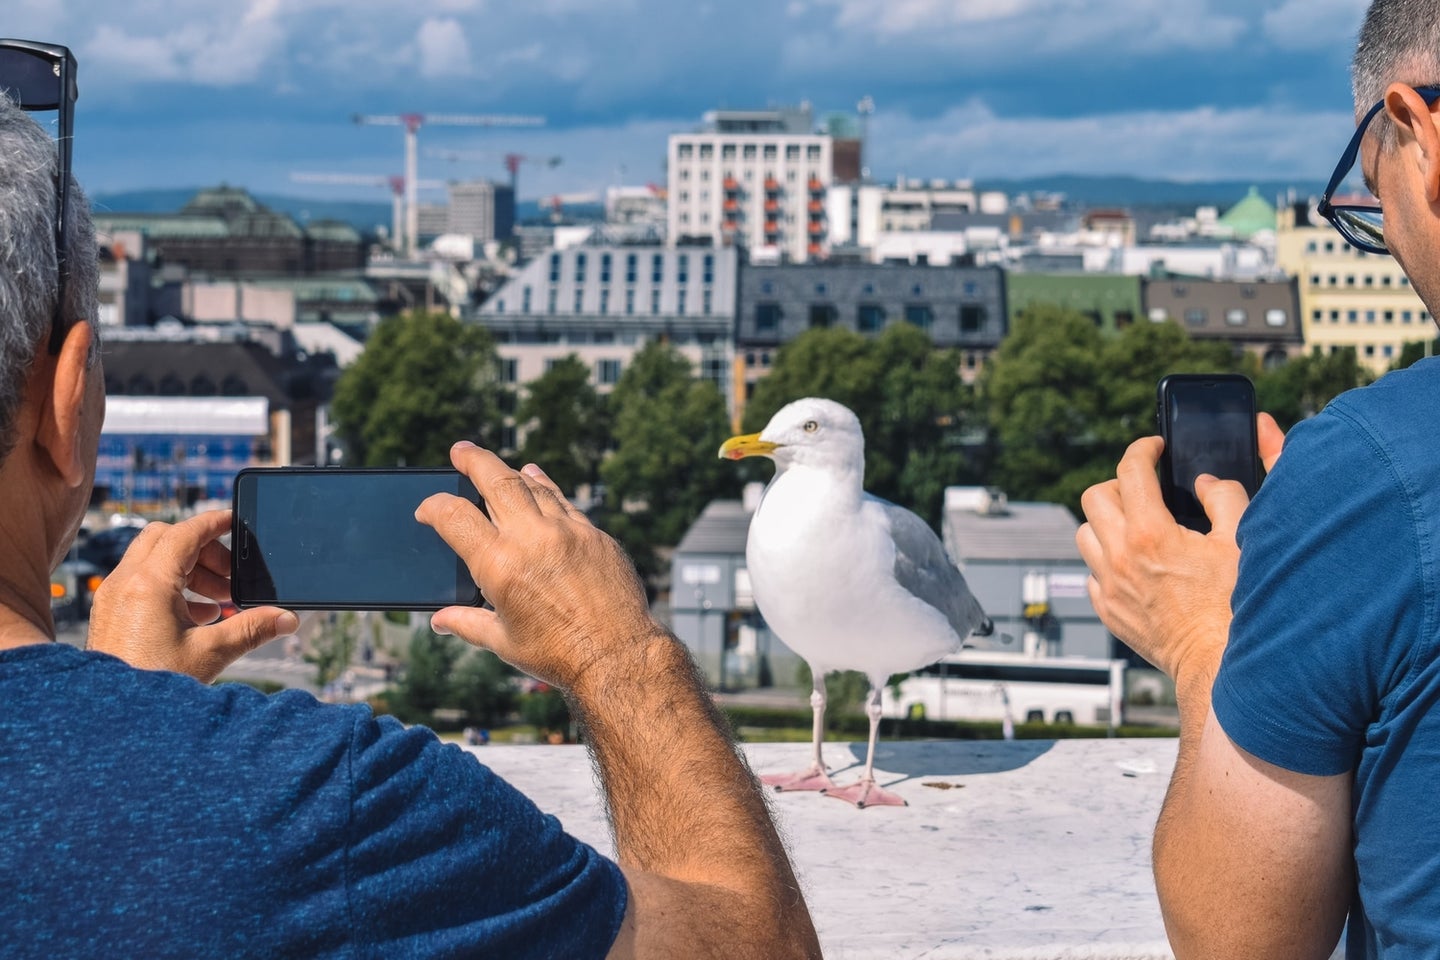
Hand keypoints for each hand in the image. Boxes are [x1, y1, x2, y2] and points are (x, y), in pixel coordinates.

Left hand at [87, 511, 298, 682]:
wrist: (114, 720)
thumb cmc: (155, 685)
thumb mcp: (212, 653)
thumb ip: (253, 628)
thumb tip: (288, 619)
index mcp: (148, 584)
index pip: (184, 533)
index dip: (213, 522)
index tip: (234, 520)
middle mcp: (124, 584)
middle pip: (165, 539)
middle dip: (202, 549)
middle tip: (230, 574)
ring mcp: (112, 598)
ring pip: (151, 559)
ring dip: (188, 568)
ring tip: (218, 599)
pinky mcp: (110, 614)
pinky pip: (141, 582)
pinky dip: (171, 585)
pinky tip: (197, 616)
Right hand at [416, 442, 657, 693]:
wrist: (617, 656)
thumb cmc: (558, 655)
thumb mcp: (503, 642)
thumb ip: (468, 623)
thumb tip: (441, 620)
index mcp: (499, 566)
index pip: (454, 517)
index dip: (434, 507)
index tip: (427, 509)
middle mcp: (531, 539)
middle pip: (496, 481)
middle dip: (474, 460)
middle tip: (460, 450)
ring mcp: (567, 532)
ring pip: (533, 486)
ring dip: (511, 473)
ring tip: (497, 467)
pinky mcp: (595, 535)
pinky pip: (565, 502)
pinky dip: (546, 487)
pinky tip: (537, 479)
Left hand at [1076, 415, 1284, 683]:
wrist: (1218, 665)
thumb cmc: (1234, 608)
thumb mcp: (1240, 543)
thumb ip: (1224, 499)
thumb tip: (1206, 483)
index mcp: (1150, 534)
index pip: (1130, 470)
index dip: (1143, 449)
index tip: (1154, 448)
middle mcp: (1120, 557)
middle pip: (1094, 497)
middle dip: (1118, 484)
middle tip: (1143, 489)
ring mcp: (1108, 586)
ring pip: (1084, 534)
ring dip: (1105, 523)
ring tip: (1135, 527)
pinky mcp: (1107, 610)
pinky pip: (1090, 572)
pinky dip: (1106, 560)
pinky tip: (1134, 565)